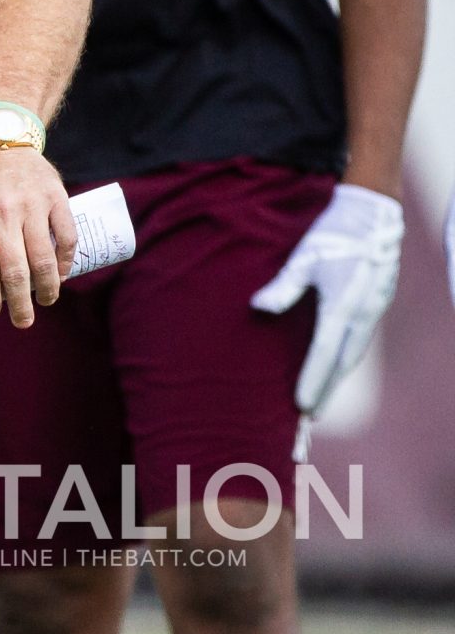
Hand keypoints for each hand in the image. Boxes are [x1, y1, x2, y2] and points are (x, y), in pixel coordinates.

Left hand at [0, 143, 76, 327]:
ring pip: (43, 259)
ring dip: (47, 288)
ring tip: (45, 302)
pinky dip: (66, 261)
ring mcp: (31, 205)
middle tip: (22, 321)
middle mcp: (1, 213)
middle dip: (20, 304)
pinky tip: (61, 275)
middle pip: (15, 271)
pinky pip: (66, 237)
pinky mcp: (54, 197)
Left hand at [251, 181, 402, 417]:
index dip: (312, 381)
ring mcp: (372, 312)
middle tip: (309, 419)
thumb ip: (283, 286)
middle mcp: (362, 315)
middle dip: (325, 391)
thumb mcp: (304, 256)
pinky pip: (357, 342)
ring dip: (334, 378)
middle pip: (341, 364)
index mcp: (343, 306)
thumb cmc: (332, 233)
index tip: (302, 407)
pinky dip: (343, 360)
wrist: (372, 215)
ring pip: (351, 355)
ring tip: (317, 402)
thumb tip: (258, 308)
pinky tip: (332, 369)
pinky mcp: (375, 306)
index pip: (324, 354)